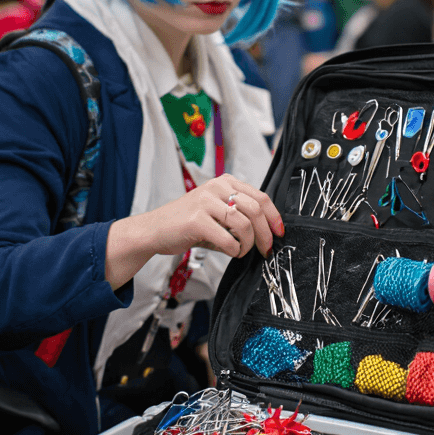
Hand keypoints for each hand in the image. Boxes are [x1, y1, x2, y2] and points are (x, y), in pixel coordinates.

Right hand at [105, 174, 283, 291]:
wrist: (155, 230)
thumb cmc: (188, 224)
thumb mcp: (216, 211)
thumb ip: (239, 215)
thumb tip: (268, 232)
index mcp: (225, 182)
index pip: (261, 197)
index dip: (274, 217)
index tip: (279, 233)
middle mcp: (216, 187)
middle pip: (256, 210)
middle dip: (265, 234)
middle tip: (265, 250)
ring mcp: (205, 202)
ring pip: (244, 224)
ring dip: (248, 244)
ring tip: (241, 251)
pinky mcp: (196, 220)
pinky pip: (227, 239)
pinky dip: (234, 250)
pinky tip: (230, 252)